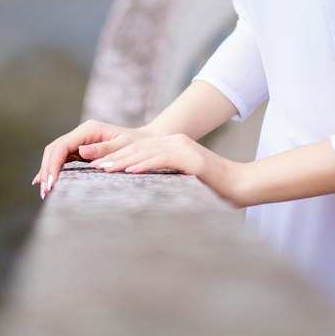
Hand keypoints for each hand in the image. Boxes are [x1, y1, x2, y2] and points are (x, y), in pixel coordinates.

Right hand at [33, 118, 147, 198]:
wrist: (144, 142)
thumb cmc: (136, 145)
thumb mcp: (122, 147)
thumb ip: (103, 149)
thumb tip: (81, 150)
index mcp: (88, 129)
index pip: (63, 145)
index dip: (53, 164)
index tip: (51, 183)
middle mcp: (81, 133)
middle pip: (55, 148)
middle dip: (47, 169)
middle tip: (46, 192)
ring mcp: (79, 140)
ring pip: (55, 152)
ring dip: (48, 170)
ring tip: (45, 191)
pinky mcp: (80, 148)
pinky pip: (62, 157)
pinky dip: (53, 168)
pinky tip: (45, 181)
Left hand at [93, 132, 246, 207]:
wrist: (241, 185)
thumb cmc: (213, 190)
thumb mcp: (182, 182)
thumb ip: (164, 180)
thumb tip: (141, 193)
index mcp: (172, 146)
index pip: (139, 149)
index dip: (117, 156)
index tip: (97, 165)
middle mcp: (176, 142)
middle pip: (138, 148)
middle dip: (114, 156)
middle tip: (92, 164)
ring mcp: (184, 148)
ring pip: (147, 152)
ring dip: (123, 160)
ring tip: (104, 168)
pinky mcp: (191, 158)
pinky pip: (163, 159)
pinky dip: (145, 164)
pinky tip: (130, 170)